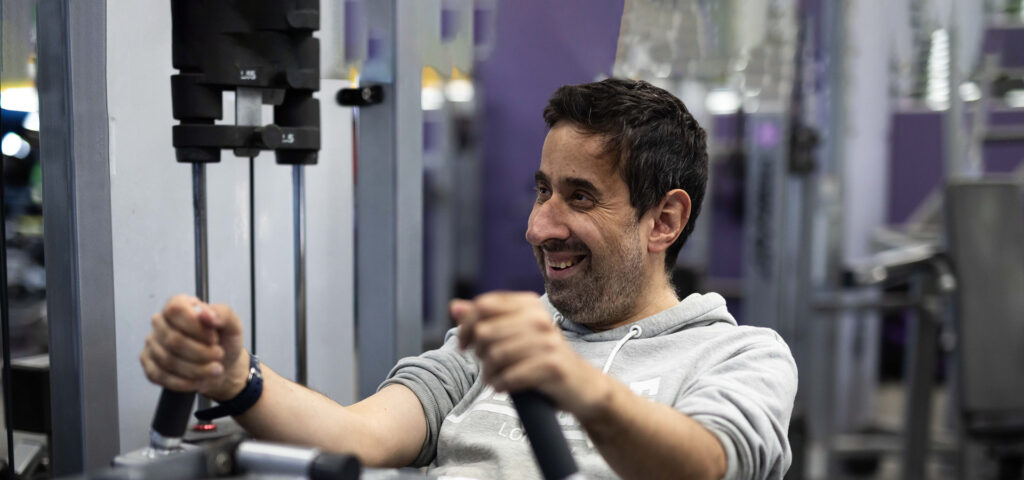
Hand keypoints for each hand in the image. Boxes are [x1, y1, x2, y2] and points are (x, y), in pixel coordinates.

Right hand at [139, 295, 249, 400]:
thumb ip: (222, 315)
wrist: (224, 365)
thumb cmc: (225, 341)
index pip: (175, 310)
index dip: (196, 327)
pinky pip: (160, 376)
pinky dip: (183, 382)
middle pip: (172, 339)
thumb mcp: (233, 325)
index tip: (214, 338)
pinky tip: (199, 380)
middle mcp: (161, 322)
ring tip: (215, 369)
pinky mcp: (150, 366)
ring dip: (196, 369)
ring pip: (168, 360)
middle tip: (219, 355)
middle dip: (201, 352)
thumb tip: (204, 313)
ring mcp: (153, 344)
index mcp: (180, 305)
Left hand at [452, 291, 609, 418]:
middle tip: (487, 365)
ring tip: (494, 379)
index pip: (483, 305)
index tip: (464, 345)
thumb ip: (485, 320)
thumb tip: (454, 306)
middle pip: (485, 331)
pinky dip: (501, 384)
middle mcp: (539, 318)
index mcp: (529, 304)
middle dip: (479, 353)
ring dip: (488, 373)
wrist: (582, 386)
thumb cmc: (543, 359)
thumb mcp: (515, 335)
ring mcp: (548, 341)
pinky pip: (510, 376)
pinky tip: (504, 387)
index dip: (466, 326)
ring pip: (495, 355)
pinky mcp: (552, 366)